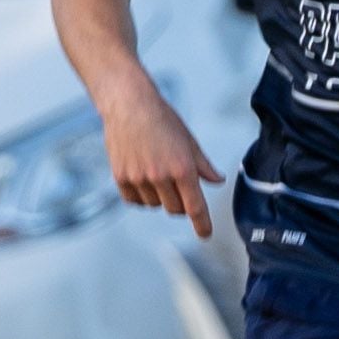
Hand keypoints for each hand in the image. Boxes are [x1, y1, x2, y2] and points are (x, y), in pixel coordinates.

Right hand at [99, 84, 218, 235]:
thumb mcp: (189, 140)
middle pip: (176, 209)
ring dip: (160, 196)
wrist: (128, 104)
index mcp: (182, 167)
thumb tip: (218, 181)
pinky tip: (141, 176)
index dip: (202, 224)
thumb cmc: (163, 119)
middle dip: (181, 203)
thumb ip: (203, 165)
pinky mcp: (121, 178)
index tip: (205, 235)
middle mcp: (160, 176)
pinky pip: (135, 201)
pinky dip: (141, 195)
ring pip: (155, 205)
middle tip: (178, 184)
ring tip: (156, 169)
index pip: (195, 207)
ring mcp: (139, 178)